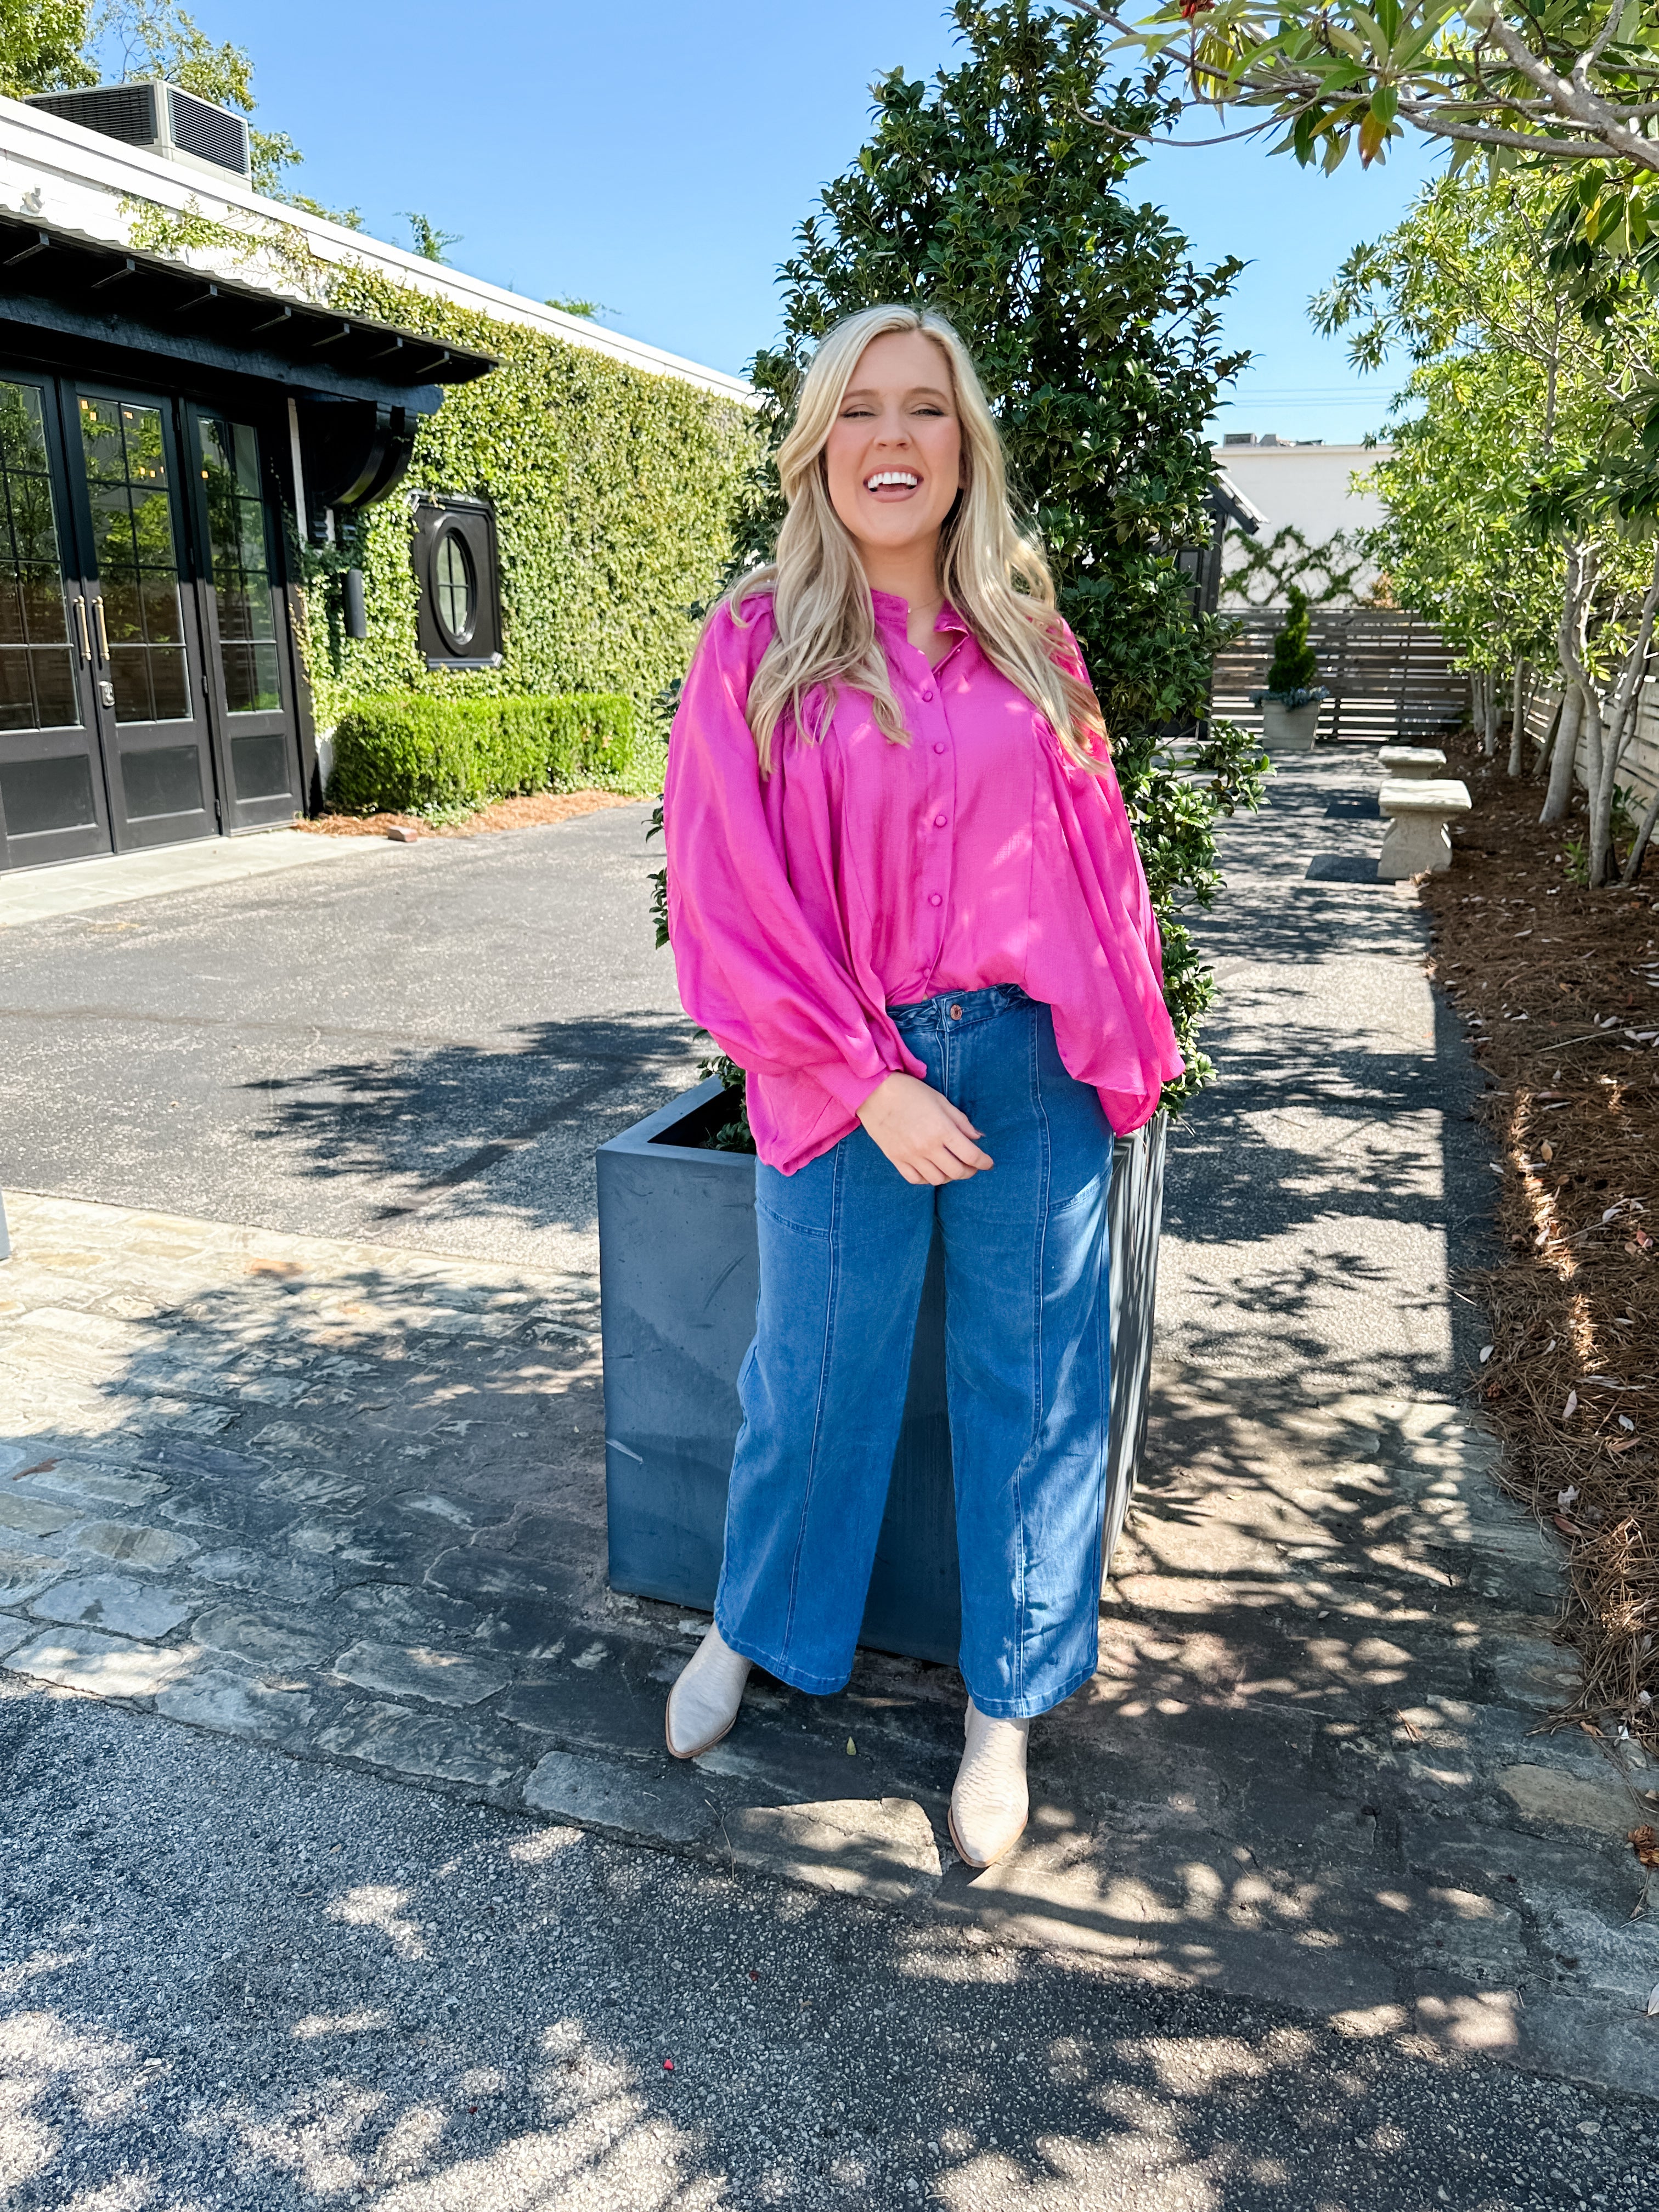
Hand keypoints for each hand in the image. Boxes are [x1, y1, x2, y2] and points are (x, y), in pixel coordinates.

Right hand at [856, 1072, 992, 1185]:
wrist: (874, 1092)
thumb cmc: (910, 1092)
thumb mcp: (940, 1101)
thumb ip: (961, 1121)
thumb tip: (977, 1137)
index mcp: (942, 1129)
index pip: (971, 1155)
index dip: (984, 1162)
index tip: (988, 1163)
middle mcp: (928, 1146)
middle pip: (957, 1171)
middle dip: (970, 1171)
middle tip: (972, 1167)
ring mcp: (911, 1155)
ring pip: (938, 1179)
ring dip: (950, 1176)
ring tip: (952, 1168)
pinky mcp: (896, 1159)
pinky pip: (916, 1179)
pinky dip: (927, 1179)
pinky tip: (932, 1171)